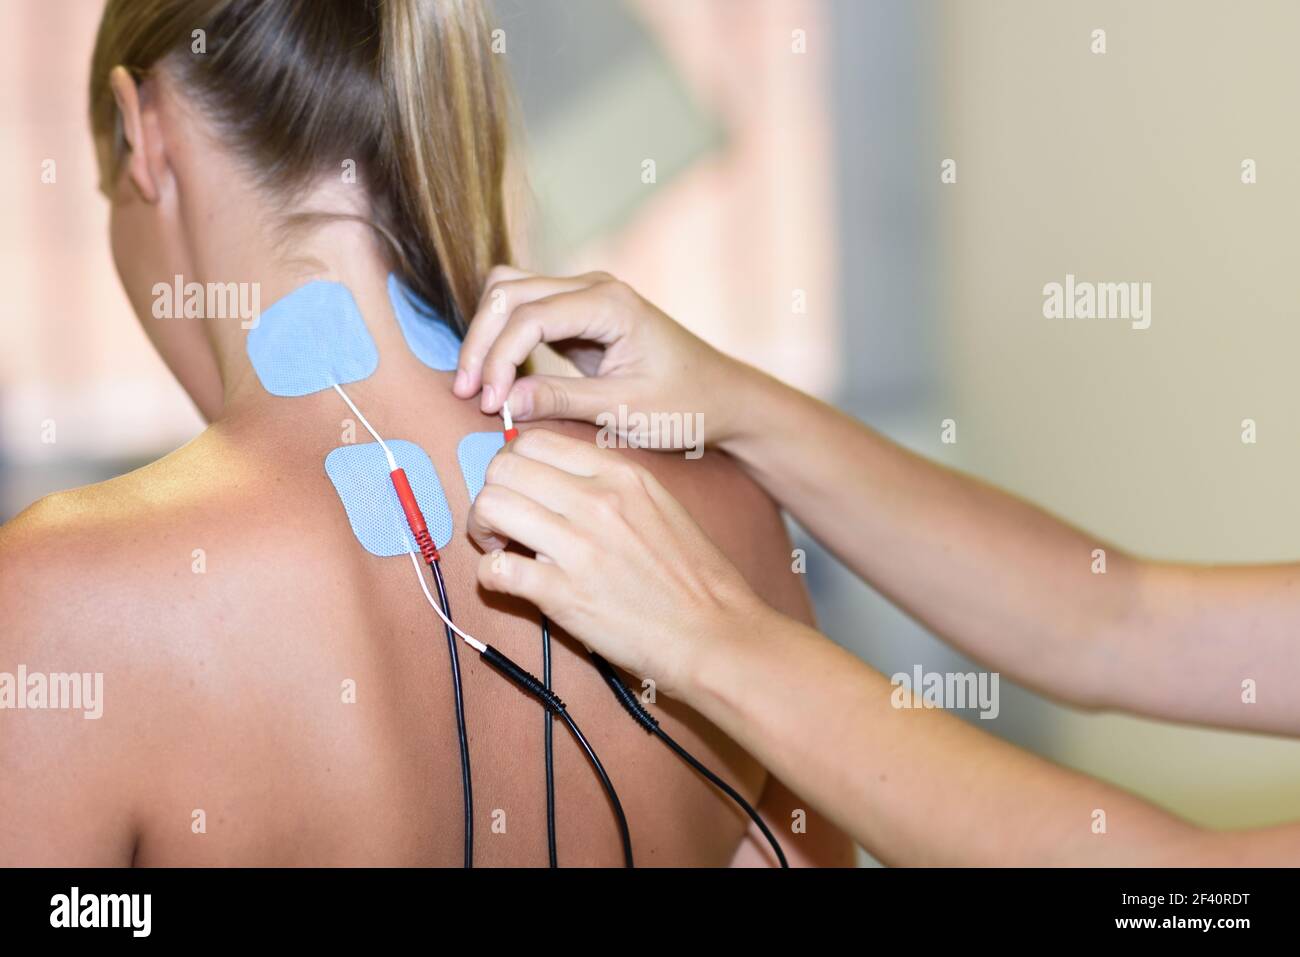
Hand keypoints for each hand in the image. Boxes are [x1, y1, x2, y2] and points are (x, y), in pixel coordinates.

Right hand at [452, 266, 752, 449]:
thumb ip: (564, 402)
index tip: (489, 404)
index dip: (499, 360)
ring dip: (485, 336)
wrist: (722, 397)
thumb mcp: (627, 410)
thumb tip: (505, 403)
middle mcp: (593, 287)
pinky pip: (523, 313)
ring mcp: (584, 296)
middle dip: (481, 343)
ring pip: (508, 294)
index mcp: (611, 303)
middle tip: (469, 395)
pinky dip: (502, 340)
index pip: (529, 317)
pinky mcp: (577, 315)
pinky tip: (498, 380)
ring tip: (478, 388)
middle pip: (508, 292)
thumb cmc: (687, 405)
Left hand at [466, 428, 768, 693]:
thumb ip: (610, 486)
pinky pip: (495, 570)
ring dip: (483, 529)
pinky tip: (509, 584)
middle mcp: (596, 500)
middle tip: (503, 523)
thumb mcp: (660, 506)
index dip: (514, 465)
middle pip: (503, 468)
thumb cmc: (694, 578)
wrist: (716, 634)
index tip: (521, 490)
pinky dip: (489, 577)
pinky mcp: (562, 594)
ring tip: (504, 549)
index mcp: (620, 474)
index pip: (535, 441)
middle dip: (492, 493)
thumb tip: (557, 481)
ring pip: (490, 507)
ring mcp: (577, 546)